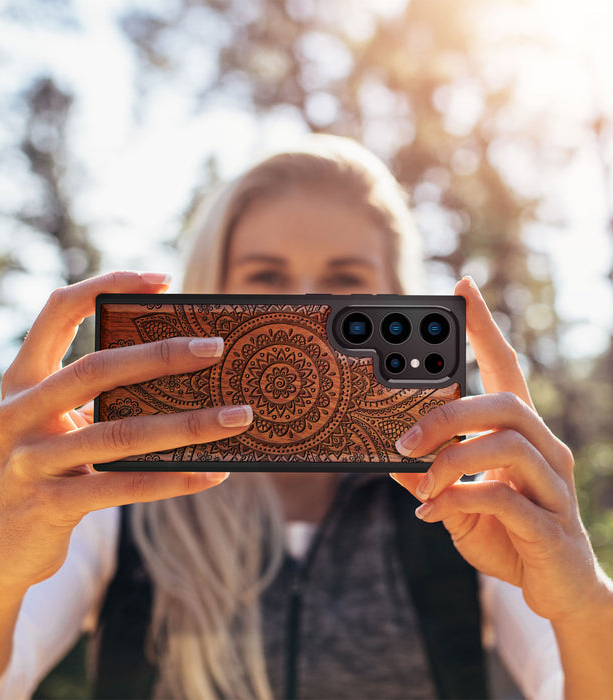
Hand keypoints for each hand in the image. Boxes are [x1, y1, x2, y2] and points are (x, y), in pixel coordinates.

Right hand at [0, 271, 252, 589]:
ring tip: (238, 416)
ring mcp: (28, 461)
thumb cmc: (47, 469)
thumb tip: (185, 373)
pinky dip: (174, 479)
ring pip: (119, 433)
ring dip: (188, 425)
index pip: (58, 311)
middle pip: (95, 369)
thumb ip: (99, 397)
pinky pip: (123, 487)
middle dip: (161, 355)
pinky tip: (213, 473)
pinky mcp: (48, 506)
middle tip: (216, 348)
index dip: (106, 285)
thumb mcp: (59, 424)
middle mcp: (16, 414)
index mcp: (22, 380)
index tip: (162, 280)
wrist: (1, 548)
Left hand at [391, 276, 607, 623]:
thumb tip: (391, 460)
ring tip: (420, 482)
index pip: (506, 368)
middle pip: (504, 403)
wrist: (557, 590)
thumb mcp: (458, 500)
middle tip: (403, 440)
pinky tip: (434, 513)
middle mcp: (544, 449)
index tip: (462, 289)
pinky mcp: (550, 525)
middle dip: (448, 414)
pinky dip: (459, 499)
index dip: (485, 328)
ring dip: (451, 459)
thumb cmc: (506, 533)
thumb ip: (431, 476)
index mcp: (520, 434)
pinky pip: (503, 497)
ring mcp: (553, 486)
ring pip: (507, 444)